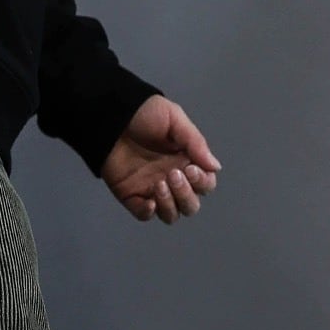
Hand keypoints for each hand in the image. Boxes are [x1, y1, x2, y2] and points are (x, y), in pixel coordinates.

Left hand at [100, 94, 221, 224]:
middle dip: (186, 195)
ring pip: (171, 215)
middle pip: (190, 205)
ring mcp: (152, 191)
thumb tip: (215, 167)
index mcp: (187, 162)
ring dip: (170, 205)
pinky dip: (148, 212)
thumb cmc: (146, 114)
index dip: (202, 182)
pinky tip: (149, 202)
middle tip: (173, 174)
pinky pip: (144, 215)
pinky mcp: (131, 196)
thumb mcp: (175, 120)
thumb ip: (195, 143)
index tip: (191, 168)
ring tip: (159, 184)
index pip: (205, 184)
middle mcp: (172, 180)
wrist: (114, 117)